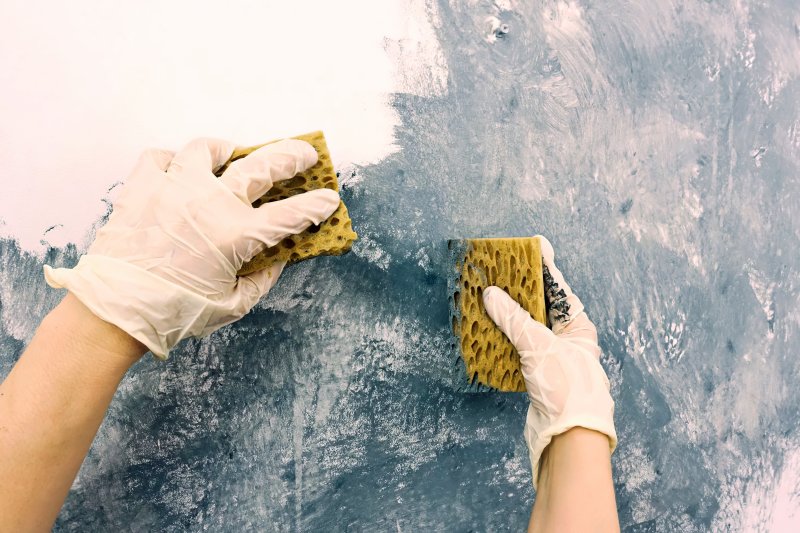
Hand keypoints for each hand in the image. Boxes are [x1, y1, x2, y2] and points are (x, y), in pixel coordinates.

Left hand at [44, 138, 338, 358]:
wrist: (117, 311)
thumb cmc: (177, 312)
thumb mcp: (233, 304)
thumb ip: (261, 279)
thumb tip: (278, 259)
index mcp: (237, 235)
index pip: (290, 215)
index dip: (315, 206)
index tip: (329, 198)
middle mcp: (211, 203)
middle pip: (261, 167)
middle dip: (291, 157)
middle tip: (305, 153)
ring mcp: (175, 189)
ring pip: (206, 150)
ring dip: (225, 149)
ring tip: (231, 152)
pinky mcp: (142, 186)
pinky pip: (159, 157)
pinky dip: (171, 160)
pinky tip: (177, 168)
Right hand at [482, 236, 616, 487]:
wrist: (567, 436)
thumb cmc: (567, 388)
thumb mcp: (538, 345)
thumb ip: (514, 319)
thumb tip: (491, 295)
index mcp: (578, 328)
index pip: (558, 290)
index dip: (544, 269)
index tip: (533, 247)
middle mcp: (567, 341)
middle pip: (540, 309)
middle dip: (519, 292)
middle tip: (499, 270)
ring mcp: (552, 358)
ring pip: (526, 329)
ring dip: (507, 316)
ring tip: (487, 295)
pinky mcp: (537, 375)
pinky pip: (517, 349)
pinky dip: (502, 339)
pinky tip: (487, 329)